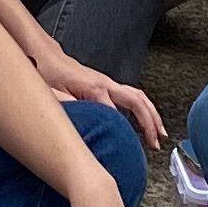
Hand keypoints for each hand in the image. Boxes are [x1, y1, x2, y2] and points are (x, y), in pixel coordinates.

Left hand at [33, 45, 167, 148]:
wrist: (48, 57)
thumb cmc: (49, 73)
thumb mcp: (54, 93)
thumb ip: (69, 107)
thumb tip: (82, 126)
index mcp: (94, 88)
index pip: (116, 114)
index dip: (123, 133)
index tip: (129, 149)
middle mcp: (106, 84)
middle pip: (137, 102)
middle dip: (149, 122)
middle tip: (156, 142)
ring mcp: (108, 83)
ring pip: (138, 97)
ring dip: (152, 114)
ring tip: (159, 133)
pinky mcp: (107, 84)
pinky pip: (133, 95)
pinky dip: (143, 108)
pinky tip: (146, 120)